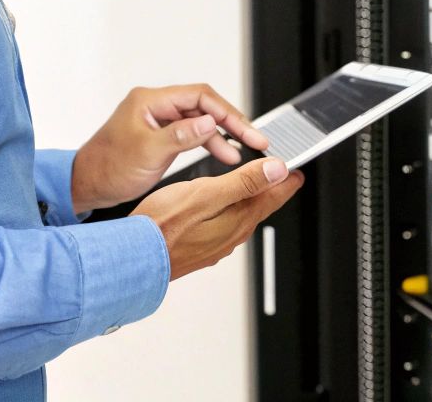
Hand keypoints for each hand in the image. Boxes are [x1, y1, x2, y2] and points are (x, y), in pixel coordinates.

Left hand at [71, 84, 271, 212]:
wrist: (86, 186)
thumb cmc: (107, 168)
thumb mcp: (147, 153)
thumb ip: (180, 136)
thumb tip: (211, 123)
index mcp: (150, 100)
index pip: (199, 96)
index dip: (226, 111)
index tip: (245, 129)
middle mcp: (156, 106)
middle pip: (204, 106)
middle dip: (231, 122)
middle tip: (255, 138)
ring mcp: (160, 120)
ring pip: (201, 120)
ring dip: (223, 135)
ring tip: (243, 150)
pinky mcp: (162, 135)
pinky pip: (193, 133)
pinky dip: (210, 143)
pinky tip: (224, 153)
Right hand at [134, 157, 303, 279]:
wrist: (134, 260)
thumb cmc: (163, 227)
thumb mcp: (207, 194)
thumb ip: (244, 182)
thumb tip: (277, 171)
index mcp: (238, 218)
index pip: (273, 196)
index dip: (287, 180)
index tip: (298, 172)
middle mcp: (232, 235)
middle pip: (260, 207)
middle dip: (273, 190)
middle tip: (283, 177)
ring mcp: (216, 244)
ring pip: (243, 217)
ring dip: (252, 200)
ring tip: (257, 187)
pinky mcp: (201, 248)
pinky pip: (225, 226)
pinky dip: (232, 211)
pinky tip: (222, 207)